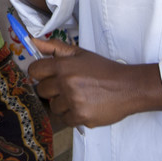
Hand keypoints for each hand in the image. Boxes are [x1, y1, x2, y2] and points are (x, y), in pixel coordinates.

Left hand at [28, 39, 161, 127]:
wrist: (129, 87)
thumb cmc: (103, 70)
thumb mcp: (80, 54)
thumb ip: (54, 47)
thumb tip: (32, 41)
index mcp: (64, 66)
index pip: (34, 70)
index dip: (40, 73)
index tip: (47, 76)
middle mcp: (66, 83)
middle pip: (41, 90)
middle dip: (52, 89)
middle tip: (68, 87)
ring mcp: (73, 101)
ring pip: (53, 106)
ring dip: (63, 103)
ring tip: (79, 97)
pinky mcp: (81, 116)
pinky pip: (65, 119)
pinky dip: (73, 115)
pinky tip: (84, 106)